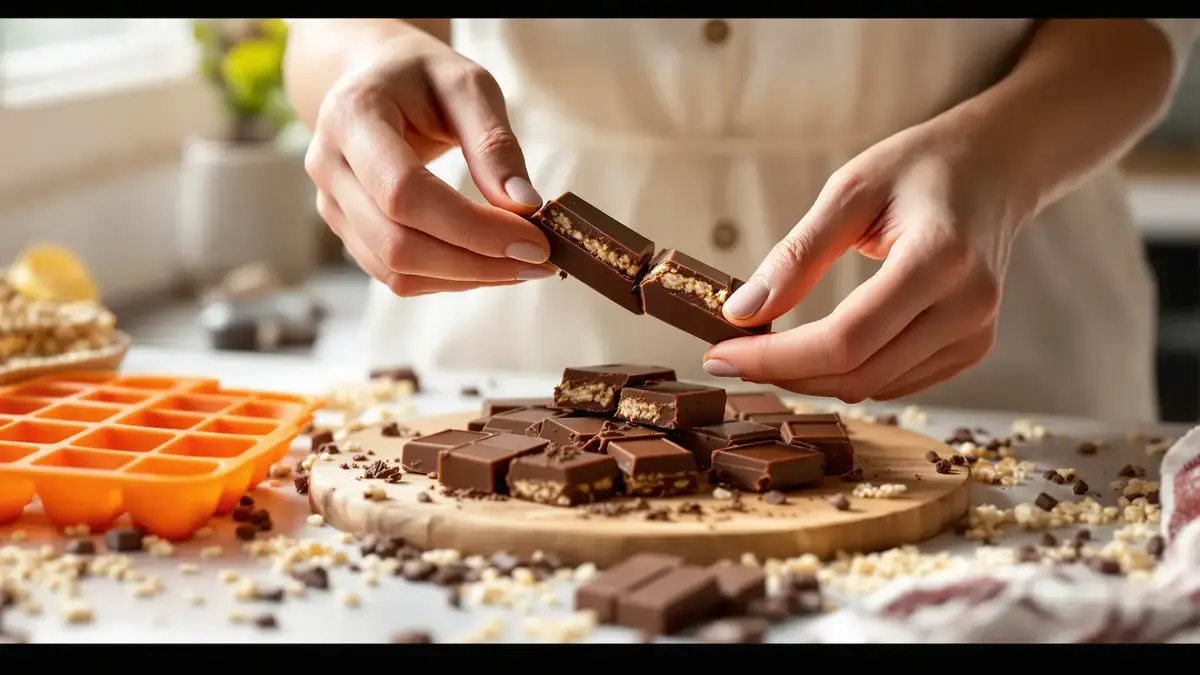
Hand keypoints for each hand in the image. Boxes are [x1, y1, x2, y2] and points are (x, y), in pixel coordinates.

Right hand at [304, 33, 555, 295]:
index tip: (534, 240)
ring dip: (468, 277)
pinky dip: (450, 278)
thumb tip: (526, 206)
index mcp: (352, 116)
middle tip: (540, 260)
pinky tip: (489, 262)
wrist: (374, 77)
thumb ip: (495, 144)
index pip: (406, 193)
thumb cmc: (422, 76)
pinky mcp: (348, 231)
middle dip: (477, 262)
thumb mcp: (468, 85)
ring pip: (397, 271)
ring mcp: (332, 204)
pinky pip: (397, 276)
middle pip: (398, 244)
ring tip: (523, 263)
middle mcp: (329, 165)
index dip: (472, 228)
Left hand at [702, 121, 1028, 402]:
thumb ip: (797, 254)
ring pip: (873, 387)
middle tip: (728, 355)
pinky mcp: (971, 349)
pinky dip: (845, 374)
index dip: (776, 358)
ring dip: (810, 379)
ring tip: (764, 350)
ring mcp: (975, 334)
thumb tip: (743, 312)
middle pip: (857, 374)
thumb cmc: (919, 168)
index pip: (846, 339)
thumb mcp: (849, 190)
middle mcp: (967, 307)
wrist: (995, 169)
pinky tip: (812, 352)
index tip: (720, 354)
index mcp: (939, 259)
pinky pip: (894, 382)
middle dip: (783, 373)